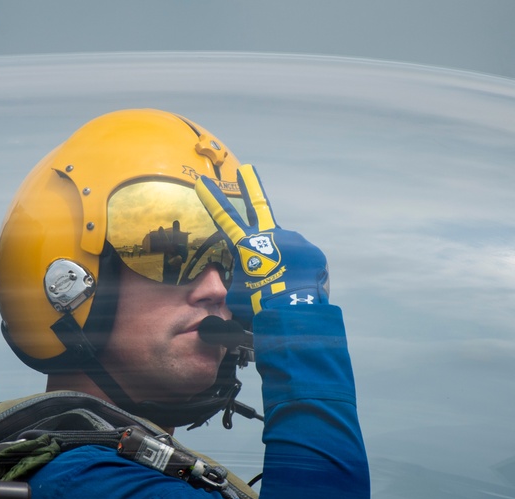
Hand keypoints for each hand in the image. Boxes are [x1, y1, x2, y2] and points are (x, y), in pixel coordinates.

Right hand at [196, 165, 328, 323]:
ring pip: (284, 250)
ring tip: (283, 286)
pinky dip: (298, 272)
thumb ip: (242, 278)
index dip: (212, 199)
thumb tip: (250, 275)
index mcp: (246, 245)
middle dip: (251, 186)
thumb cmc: (257, 305)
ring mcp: (293, 241)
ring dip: (283, 263)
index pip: (223, 217)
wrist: (292, 312)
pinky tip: (297, 287)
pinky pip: (302, 261)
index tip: (202, 182)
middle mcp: (270, 236)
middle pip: (258, 205)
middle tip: (247, 169)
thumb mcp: (237, 294)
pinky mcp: (312, 251)